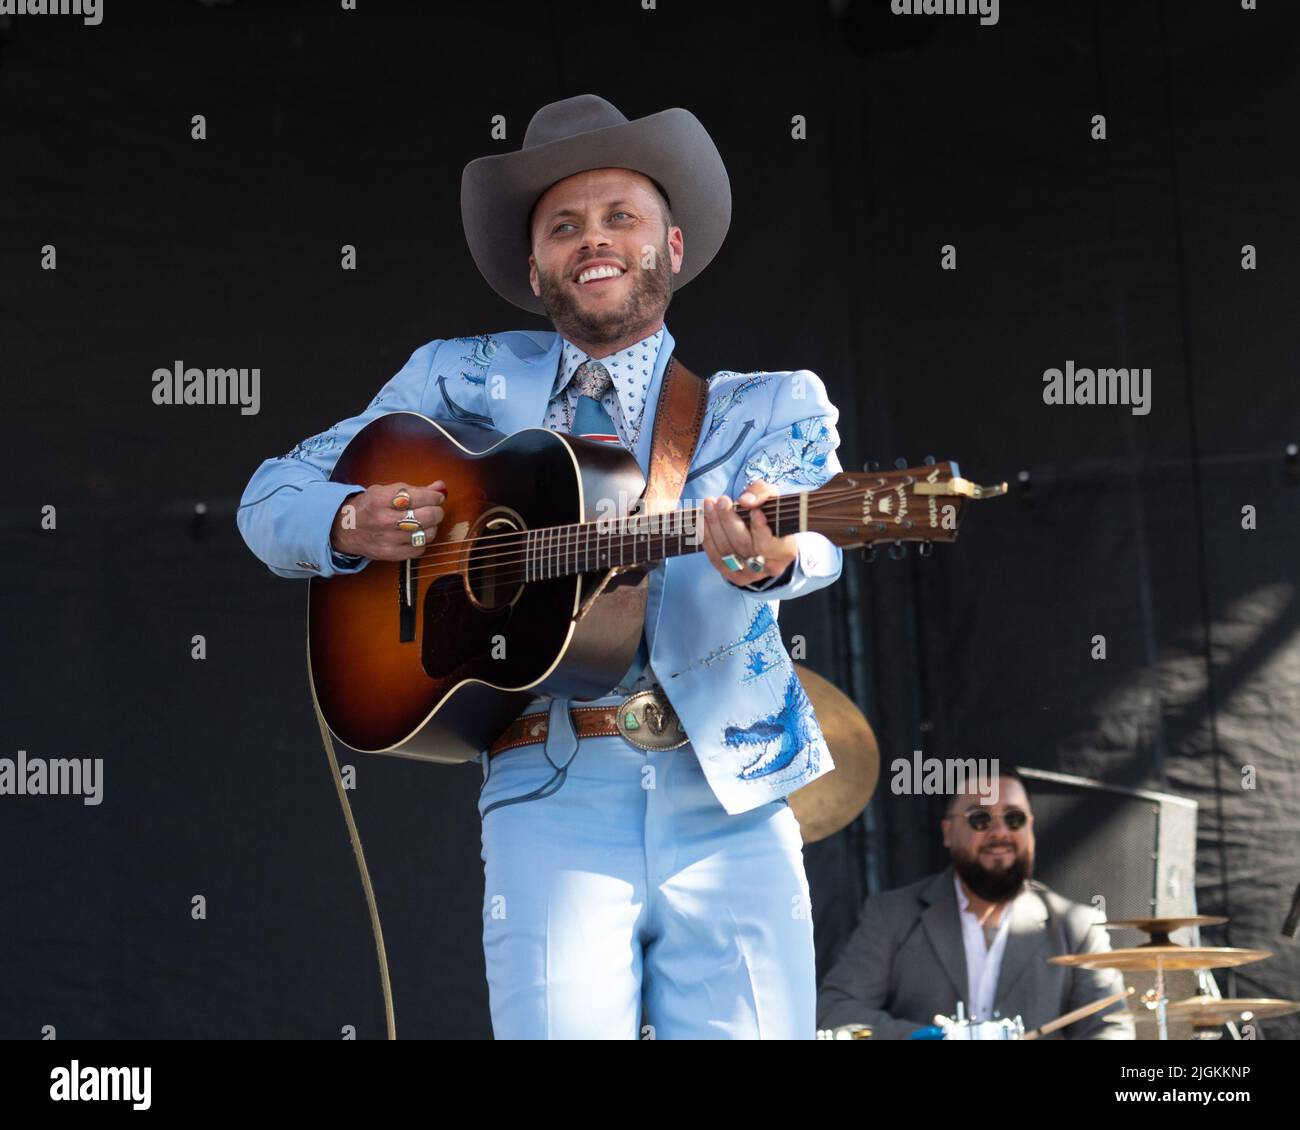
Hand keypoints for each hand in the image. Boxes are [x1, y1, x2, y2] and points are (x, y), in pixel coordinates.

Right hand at [330, 480, 445, 560]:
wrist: (345, 528)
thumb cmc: (370, 506)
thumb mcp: (387, 490)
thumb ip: (416, 489)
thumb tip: (441, 487)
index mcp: (382, 499)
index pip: (419, 496)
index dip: (434, 497)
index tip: (437, 497)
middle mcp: (385, 520)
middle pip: (427, 516)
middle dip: (437, 511)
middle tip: (435, 510)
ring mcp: (388, 539)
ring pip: (427, 534)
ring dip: (432, 527)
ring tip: (425, 523)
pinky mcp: (391, 554)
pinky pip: (419, 549)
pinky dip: (422, 541)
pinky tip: (415, 535)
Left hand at [699, 480, 797, 586]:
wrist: (766, 540)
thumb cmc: (771, 516)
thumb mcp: (773, 499)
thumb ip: (762, 494)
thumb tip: (745, 501)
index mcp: (785, 550)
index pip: (768, 544)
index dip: (759, 528)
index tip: (752, 509)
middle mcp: (770, 567)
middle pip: (744, 545)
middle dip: (729, 520)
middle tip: (722, 500)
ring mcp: (751, 575)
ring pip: (727, 551)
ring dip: (714, 525)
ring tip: (708, 504)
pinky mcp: (734, 577)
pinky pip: (716, 558)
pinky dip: (707, 537)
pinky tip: (703, 519)